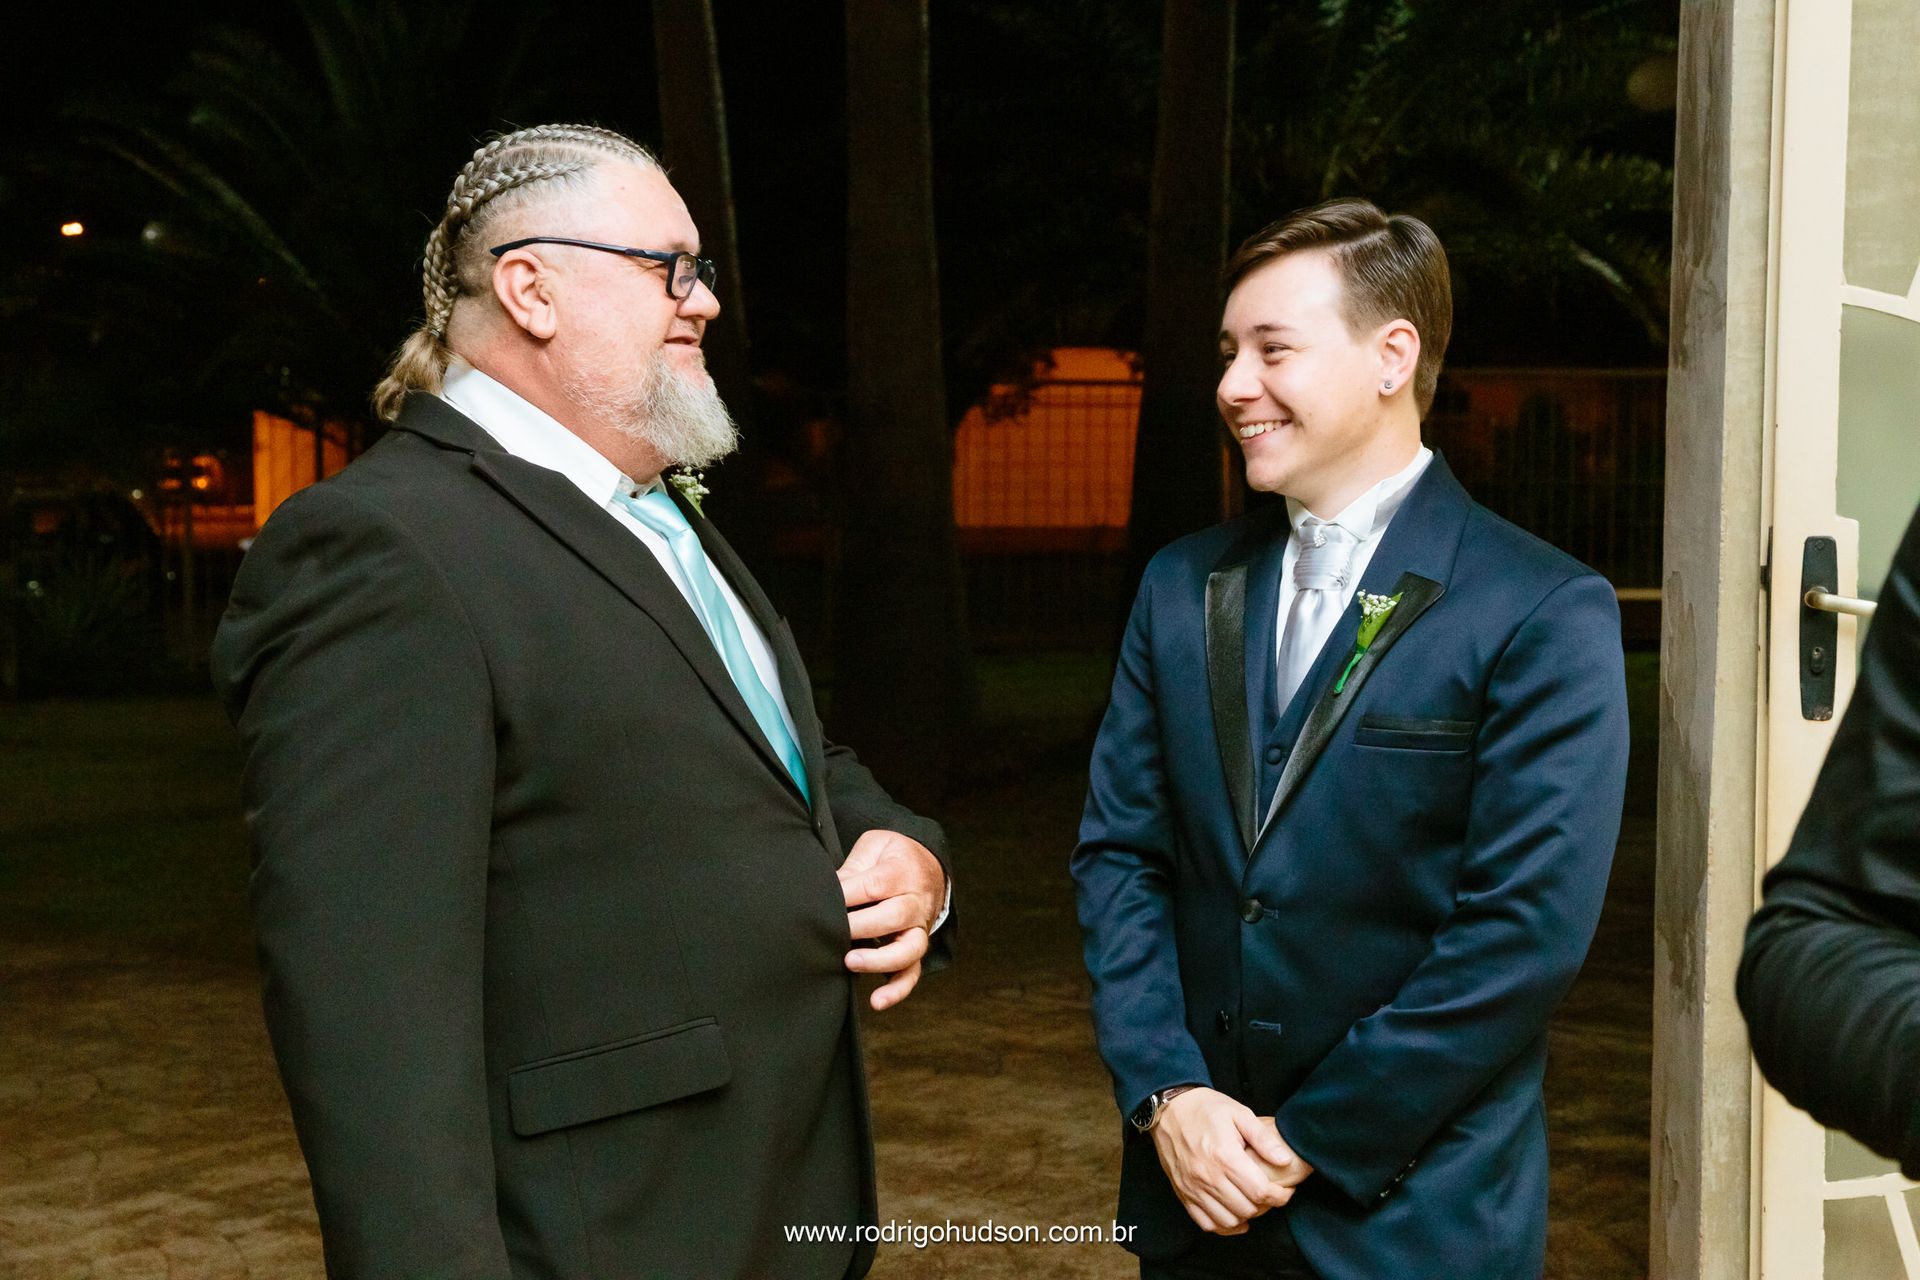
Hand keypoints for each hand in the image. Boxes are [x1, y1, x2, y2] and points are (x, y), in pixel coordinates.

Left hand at [838, 829, 944, 1010]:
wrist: (928, 865)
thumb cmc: (892, 857)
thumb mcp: (874, 847)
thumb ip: (853, 868)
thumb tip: (826, 890)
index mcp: (901, 872)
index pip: (875, 885)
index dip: (847, 895)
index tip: (822, 903)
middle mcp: (915, 902)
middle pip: (893, 916)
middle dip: (860, 926)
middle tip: (833, 932)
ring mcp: (918, 928)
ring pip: (908, 949)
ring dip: (879, 959)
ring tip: (851, 962)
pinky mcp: (916, 949)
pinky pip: (912, 973)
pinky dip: (897, 990)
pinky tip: (877, 1001)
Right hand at [1150, 1089, 1304, 1233]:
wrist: (1170, 1109)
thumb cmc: (1206, 1109)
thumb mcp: (1239, 1113)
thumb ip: (1263, 1138)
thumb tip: (1285, 1160)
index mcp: (1225, 1156)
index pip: (1260, 1191)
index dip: (1280, 1196)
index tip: (1286, 1191)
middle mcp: (1208, 1176)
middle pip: (1246, 1209)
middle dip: (1265, 1205)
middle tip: (1270, 1194)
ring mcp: (1193, 1187)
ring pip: (1228, 1221)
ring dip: (1244, 1216)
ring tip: (1251, 1202)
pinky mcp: (1182, 1193)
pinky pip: (1205, 1223)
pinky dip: (1222, 1225)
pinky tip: (1232, 1213)